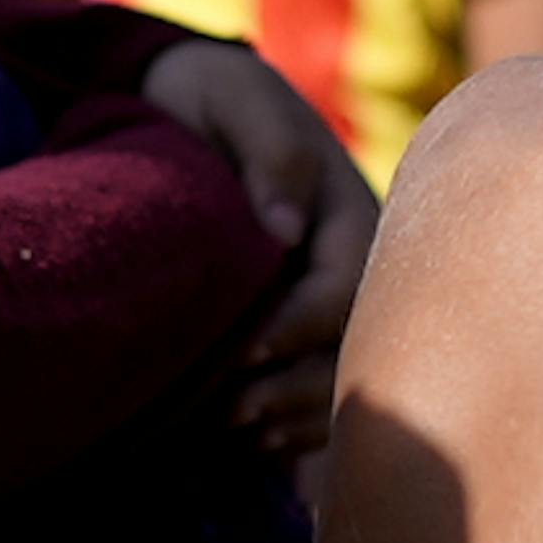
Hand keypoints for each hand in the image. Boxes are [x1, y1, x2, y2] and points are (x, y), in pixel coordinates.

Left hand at [129, 38, 375, 446]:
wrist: (191, 105)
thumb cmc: (211, 99)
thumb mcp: (236, 99)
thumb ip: (271, 152)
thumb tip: (285, 230)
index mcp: (347, 214)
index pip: (342, 286)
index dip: (300, 324)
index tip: (246, 347)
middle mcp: (351, 267)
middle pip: (348, 348)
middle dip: (297, 388)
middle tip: (233, 410)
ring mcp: (330, 304)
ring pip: (339, 381)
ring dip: (294, 414)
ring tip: (236, 428)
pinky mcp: (305, 332)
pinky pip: (322, 396)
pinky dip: (298, 430)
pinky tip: (260, 443)